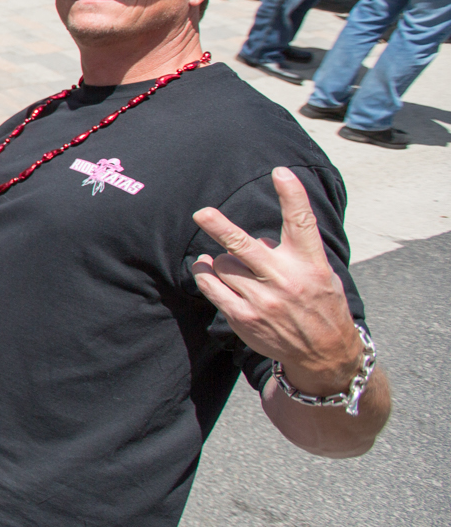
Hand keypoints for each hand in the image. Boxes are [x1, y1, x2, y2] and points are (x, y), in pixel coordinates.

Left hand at [192, 168, 362, 392]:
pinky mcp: (243, 317)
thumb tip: (257, 238)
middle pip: (243, 245)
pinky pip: (211, 287)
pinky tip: (207, 272)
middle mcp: (285, 279)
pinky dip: (206, 276)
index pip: (302, 222)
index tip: (281, 172)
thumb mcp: (322, 275)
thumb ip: (293, 253)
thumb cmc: (320, 304)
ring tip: (234, 267)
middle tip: (201, 213)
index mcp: (310, 263)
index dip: (292, 195)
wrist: (324, 354)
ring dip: (222, 261)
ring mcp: (262, 300)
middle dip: (219, 226)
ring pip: (222, 264)